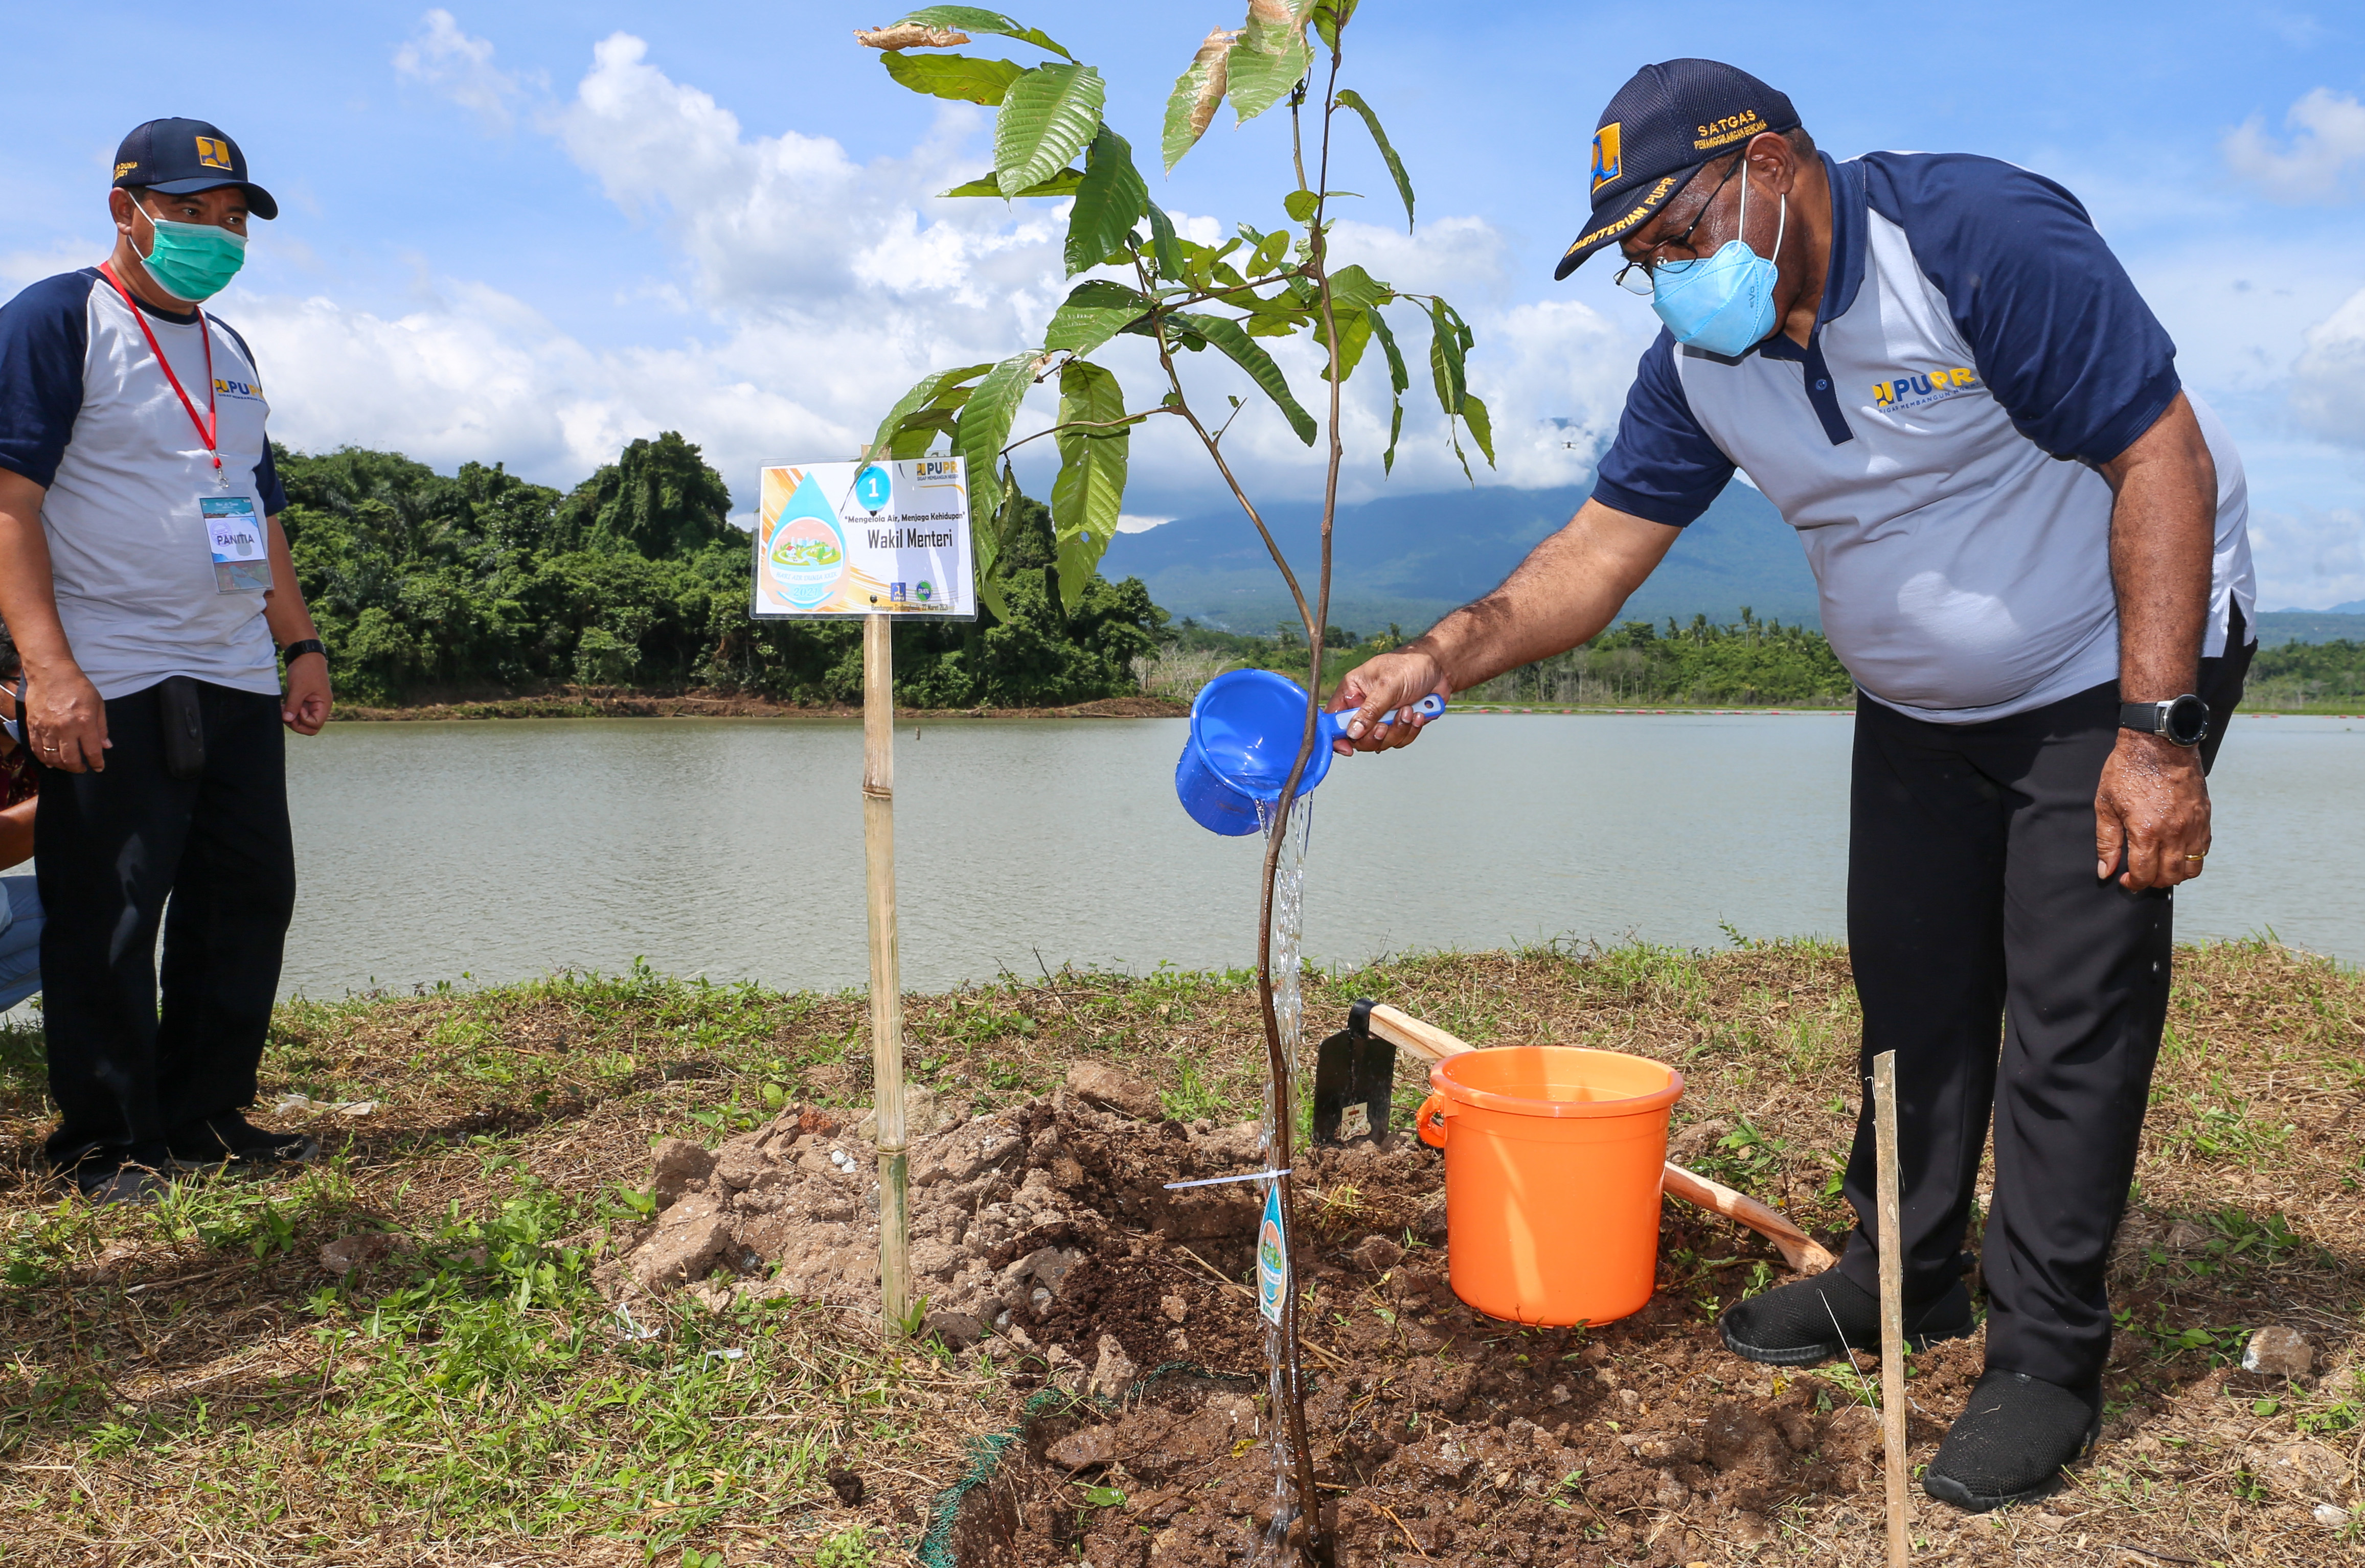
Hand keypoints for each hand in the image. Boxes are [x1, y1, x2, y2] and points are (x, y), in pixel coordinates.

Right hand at [26, 665, 108, 772]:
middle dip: (78, 768)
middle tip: (82, 769)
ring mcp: (47, 728)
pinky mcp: (33, 726)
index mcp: (84, 723)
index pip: (92, 751)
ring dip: (61, 766)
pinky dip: (43, 758)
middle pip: (70, 759)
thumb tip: (107, 746)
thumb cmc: (78, 686)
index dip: (97, 763)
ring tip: (68, 765)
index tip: (99, 768)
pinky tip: (50, 762)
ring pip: (52, 757)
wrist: (51, 673)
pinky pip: (37, 748)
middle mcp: (65, 728)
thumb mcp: (98, 704)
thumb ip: (102, 727)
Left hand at [283, 656, 332, 735]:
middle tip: (287, 713)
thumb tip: (287, 720)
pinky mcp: (305, 700)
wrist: (305, 654)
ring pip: (303, 720)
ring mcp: (312, 704)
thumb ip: (293, 705)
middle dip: (297, 723)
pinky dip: (291, 712)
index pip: (315, 725)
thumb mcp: (298, 688)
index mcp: (324, 704)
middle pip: (310, 726)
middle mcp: (320, 706)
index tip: (296, 708)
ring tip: (283, 708)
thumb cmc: (306, 669)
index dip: (303, 721)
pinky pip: (298, 712)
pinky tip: (284, 705)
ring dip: (292, 718)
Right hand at [1326, 647, 1449, 753]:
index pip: (1335, 718)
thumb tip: (1353, 732)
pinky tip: (1417, 714)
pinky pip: (1399, 740)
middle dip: (1376, 734)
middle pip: (1358, 738)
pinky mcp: (1398, 723)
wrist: (1439, 667)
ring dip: (1398, 729)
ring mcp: (1381, 716)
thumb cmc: (1410, 664)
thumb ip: (1370, 710)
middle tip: (1385, 724)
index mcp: (1353, 691)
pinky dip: (1410, 730)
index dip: (1337, 735)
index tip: (1348, 747)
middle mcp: (1364, 705)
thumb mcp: (1388, 686)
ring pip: (1381, 741)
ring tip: (1408, 710)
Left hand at [2095, 730, 2208, 889]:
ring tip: (2160, 867)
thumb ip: (2106, 841)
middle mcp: (2175, 833)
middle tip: (2141, 876)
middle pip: (2170, 876)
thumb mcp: (2105, 805)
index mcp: (2147, 831)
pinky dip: (2191, 858)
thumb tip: (2106, 870)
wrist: (2159, 743)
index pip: (2145, 874)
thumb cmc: (2128, 770)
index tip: (2126, 881)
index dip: (2134, 884)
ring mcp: (2194, 826)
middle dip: (2153, 882)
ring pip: (2192, 867)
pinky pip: (2203, 849)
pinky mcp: (2205, 817)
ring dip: (2175, 874)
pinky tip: (2176, 852)